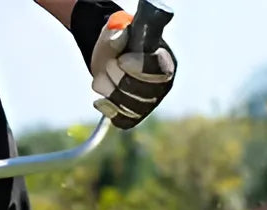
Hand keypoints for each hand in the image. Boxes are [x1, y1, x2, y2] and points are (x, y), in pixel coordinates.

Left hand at [71, 2, 176, 130]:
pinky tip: (100, 100)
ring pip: (131, 108)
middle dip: (120, 78)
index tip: (121, 59)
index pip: (160, 70)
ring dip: (110, 91)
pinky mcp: (135, 116)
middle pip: (144, 93)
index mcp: (165, 60)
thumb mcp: (117, 31)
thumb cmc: (118, 42)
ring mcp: (149, 104)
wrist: (109, 57)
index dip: (140, 67)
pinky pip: (124, 121)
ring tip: (101, 76)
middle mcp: (162, 85)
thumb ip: (118, 33)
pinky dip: (109, 110)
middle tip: (109, 64)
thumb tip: (118, 37)